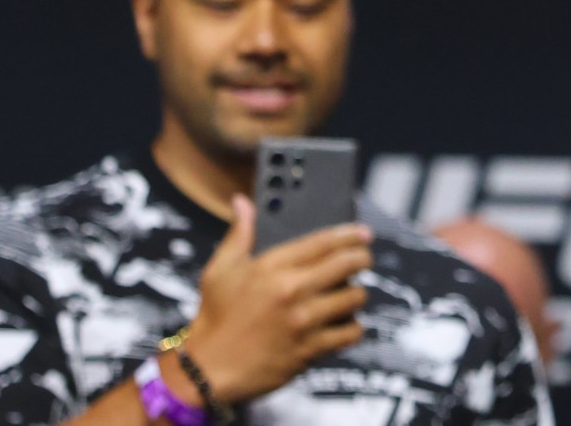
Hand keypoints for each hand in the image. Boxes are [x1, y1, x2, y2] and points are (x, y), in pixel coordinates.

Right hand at [178, 198, 371, 404]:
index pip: (323, 241)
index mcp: (272, 267)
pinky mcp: (308, 349)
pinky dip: (352, 328)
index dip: (350, 234)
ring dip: (355, 295)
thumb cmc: (214, 318)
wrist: (207, 369)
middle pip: (347, 264)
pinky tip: (345, 324)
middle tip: (363, 259)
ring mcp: (303, 321)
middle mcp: (291, 291)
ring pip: (353, 298)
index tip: (363, 234)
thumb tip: (243, 203)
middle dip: (362, 258)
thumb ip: (239, 234)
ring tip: (349, 294)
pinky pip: (349, 333)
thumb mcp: (220, 270)